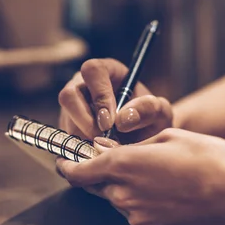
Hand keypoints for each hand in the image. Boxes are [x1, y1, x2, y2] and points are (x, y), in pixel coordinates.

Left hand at [56, 129, 224, 224]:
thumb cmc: (210, 158)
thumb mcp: (167, 137)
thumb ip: (130, 145)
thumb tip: (105, 148)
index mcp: (124, 165)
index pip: (79, 171)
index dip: (68, 164)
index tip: (64, 160)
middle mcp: (125, 194)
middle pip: (98, 184)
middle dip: (104, 171)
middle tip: (125, 157)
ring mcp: (138, 215)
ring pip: (117, 198)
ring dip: (125, 185)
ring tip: (156, 171)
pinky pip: (135, 211)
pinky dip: (140, 198)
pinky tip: (165, 187)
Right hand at [58, 58, 172, 142]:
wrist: (144, 141)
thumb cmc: (151, 120)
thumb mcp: (160, 113)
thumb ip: (148, 109)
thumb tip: (122, 119)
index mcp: (106, 71)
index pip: (92, 71)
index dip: (99, 95)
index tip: (110, 122)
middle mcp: (83, 85)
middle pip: (68, 95)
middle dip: (85, 122)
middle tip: (105, 140)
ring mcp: (72, 107)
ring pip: (65, 120)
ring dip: (84, 138)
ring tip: (107, 148)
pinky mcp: (66, 127)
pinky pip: (64, 138)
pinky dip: (80, 150)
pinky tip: (100, 154)